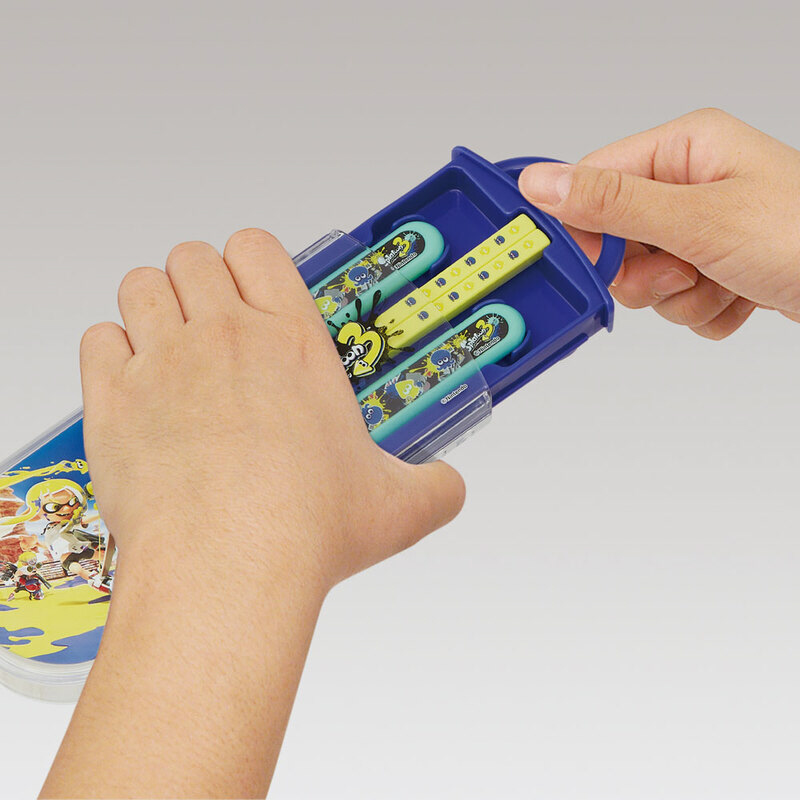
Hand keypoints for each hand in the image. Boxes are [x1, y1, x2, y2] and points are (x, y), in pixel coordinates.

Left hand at [44, 229, 464, 797]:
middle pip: (191, 256)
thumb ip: (437, 487)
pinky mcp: (114, 402)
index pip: (257, 247)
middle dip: (198, 282)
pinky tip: (136, 388)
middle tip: (211, 326)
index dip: (250, 261)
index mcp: (294, 342)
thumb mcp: (400, 507)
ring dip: (153, 306)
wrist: (228, 569)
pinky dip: (112, 354)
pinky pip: (98, 340)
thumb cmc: (306, 530)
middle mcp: (226, 337)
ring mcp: (164, 363)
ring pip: (140, 285)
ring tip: (170, 349)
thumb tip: (451, 489)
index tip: (252, 291)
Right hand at [518, 108, 799, 338]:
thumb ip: (613, 204)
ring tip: (723, 282)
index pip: (595, 182)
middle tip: (682, 269)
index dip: (585, 229)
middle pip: (617, 239)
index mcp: (685, 150)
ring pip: (647, 279)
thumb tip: (542, 183)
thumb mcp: (699, 219)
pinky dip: (704, 310)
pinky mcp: (719, 267)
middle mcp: (693, 185)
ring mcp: (706, 229)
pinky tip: (740, 296)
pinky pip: (679, 300)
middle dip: (645, 273)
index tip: (593, 262)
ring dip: (680, 296)